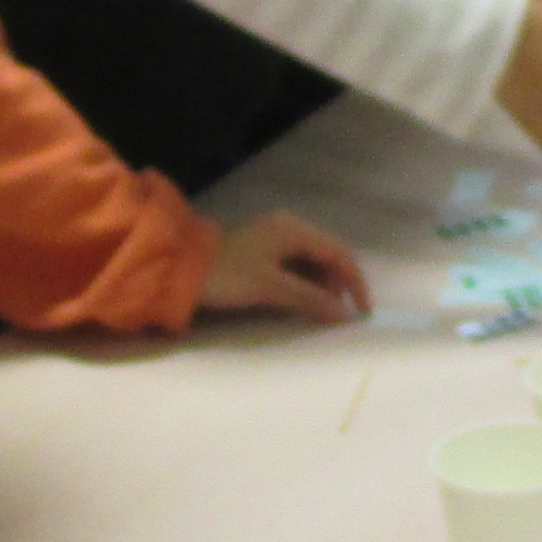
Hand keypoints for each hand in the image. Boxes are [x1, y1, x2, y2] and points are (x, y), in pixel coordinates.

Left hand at [199, 210, 370, 324]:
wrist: (178, 271)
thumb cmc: (226, 275)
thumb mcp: (270, 287)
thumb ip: (309, 298)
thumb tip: (344, 314)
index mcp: (292, 229)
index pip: (338, 252)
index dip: (355, 281)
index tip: (362, 310)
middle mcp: (288, 227)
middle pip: (327, 255)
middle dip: (338, 284)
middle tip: (338, 314)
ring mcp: (275, 238)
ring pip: (312, 261)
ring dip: (322, 286)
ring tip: (320, 311)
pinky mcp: (264, 251)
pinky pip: (296, 266)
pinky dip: (305, 284)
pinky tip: (302, 302)